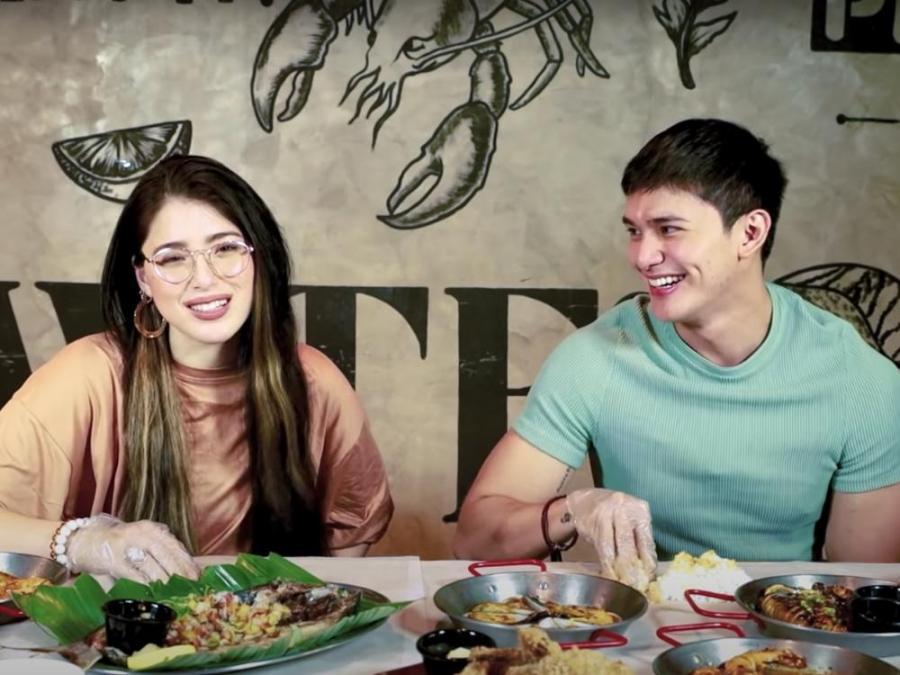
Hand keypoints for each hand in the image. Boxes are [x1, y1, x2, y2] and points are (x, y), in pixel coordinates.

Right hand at [67, 515, 200, 581]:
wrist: (82, 539)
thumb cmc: (117, 544)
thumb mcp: (140, 541)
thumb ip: (158, 551)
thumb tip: (182, 571)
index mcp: (151, 529)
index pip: (174, 545)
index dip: (187, 561)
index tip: (198, 575)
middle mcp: (141, 533)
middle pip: (166, 554)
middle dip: (179, 572)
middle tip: (189, 587)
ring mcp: (126, 545)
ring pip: (151, 564)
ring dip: (164, 580)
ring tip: (174, 592)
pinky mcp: (112, 559)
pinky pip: (132, 573)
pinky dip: (143, 583)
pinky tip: (152, 592)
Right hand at [565, 488, 656, 589]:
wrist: (586, 498)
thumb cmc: (615, 514)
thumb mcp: (631, 520)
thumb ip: (639, 539)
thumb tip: (647, 570)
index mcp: (640, 509)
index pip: (646, 539)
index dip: (648, 561)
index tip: (649, 578)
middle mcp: (623, 509)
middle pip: (629, 544)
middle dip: (633, 568)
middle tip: (636, 586)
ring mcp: (606, 514)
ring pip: (613, 547)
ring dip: (618, 568)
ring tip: (623, 583)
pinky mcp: (593, 523)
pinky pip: (601, 547)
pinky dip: (606, 563)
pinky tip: (610, 573)